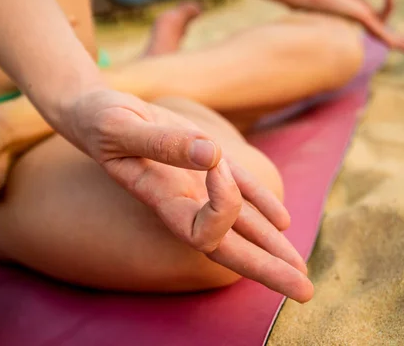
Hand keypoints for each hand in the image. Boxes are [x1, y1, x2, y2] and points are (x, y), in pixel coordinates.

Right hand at [66, 89, 313, 301]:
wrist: (98, 111)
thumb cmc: (100, 120)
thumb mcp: (121, 127)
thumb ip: (160, 142)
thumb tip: (211, 154)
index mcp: (160, 199)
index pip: (202, 230)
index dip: (224, 205)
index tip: (216, 163)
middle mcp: (182, 202)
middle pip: (227, 248)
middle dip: (266, 268)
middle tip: (304, 291)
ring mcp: (195, 186)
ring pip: (239, 225)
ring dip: (271, 246)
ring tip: (301, 268)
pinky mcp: (203, 164)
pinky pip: (240, 191)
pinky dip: (263, 205)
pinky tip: (283, 221)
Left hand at [308, 0, 403, 52]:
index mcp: (361, 9)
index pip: (381, 16)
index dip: (389, 5)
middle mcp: (362, 19)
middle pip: (384, 31)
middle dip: (399, 38)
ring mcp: (361, 21)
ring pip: (384, 35)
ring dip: (399, 41)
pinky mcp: (360, 19)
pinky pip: (378, 30)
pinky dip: (390, 37)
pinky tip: (399, 45)